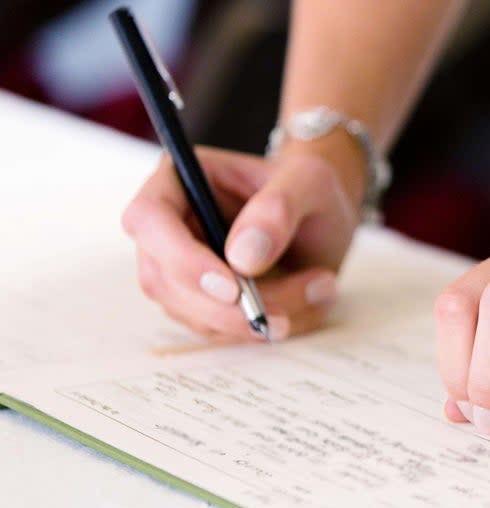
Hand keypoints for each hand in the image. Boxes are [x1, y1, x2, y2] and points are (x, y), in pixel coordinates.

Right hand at [122, 145, 360, 340]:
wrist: (323, 214)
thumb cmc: (309, 186)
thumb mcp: (310, 183)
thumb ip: (277, 211)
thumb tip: (241, 258)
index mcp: (179, 179)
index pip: (148, 219)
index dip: (182, 259)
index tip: (233, 288)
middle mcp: (169, 225)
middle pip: (164, 280)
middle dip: (226, 307)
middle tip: (285, 312)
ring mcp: (179, 266)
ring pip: (193, 312)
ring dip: (253, 318)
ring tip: (318, 290)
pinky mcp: (199, 298)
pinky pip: (217, 327)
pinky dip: (261, 325)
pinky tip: (305, 302)